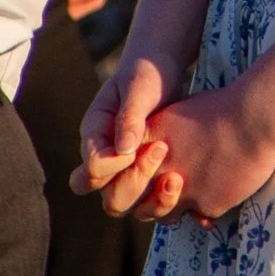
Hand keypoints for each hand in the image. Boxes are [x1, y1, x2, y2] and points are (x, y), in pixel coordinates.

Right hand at [75, 51, 179, 219]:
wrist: (161, 71)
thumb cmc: (146, 74)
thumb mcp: (139, 88)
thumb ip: (130, 117)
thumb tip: (122, 151)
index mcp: (94, 134)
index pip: (93, 169)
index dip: (118, 165)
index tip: (148, 143)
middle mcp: (104, 156)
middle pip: (105, 195)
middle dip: (134, 182)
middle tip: (161, 150)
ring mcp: (122, 168)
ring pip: (124, 204)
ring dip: (150, 199)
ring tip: (175, 178)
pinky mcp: (144, 173)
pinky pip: (146, 201)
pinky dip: (163, 199)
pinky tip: (181, 182)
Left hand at [132, 84, 274, 225]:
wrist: (255, 116)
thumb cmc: (223, 106)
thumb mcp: (178, 115)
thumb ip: (160, 139)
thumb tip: (159, 151)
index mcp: (145, 144)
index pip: (122, 172)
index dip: (134, 176)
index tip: (152, 170)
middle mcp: (156, 171)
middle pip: (133, 201)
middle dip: (148, 199)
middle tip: (170, 186)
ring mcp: (180, 192)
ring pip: (165, 215)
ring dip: (176, 206)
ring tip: (197, 188)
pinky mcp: (205, 205)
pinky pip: (201, 215)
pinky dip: (211, 205)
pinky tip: (224, 188)